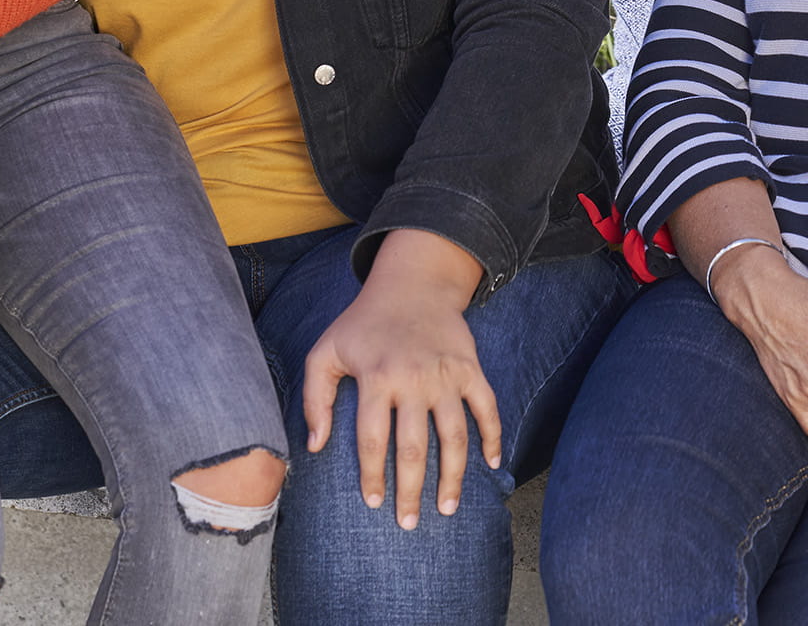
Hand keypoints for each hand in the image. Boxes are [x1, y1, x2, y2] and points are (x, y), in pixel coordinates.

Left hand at [303, 230, 494, 529]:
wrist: (412, 284)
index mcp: (377, 378)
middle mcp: (414, 379)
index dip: (373, 476)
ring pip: (455, 436)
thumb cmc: (362, 324)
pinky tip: (494, 464)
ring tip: (448, 507)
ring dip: (454, 476)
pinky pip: (487, 407)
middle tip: (409, 523)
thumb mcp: (325, 352)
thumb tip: (316, 447)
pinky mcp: (470, 368)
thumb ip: (313, 398)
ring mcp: (446, 375)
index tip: (374, 503)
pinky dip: (494, 436)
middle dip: (412, 491)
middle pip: (415, 447)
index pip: (373, 440)